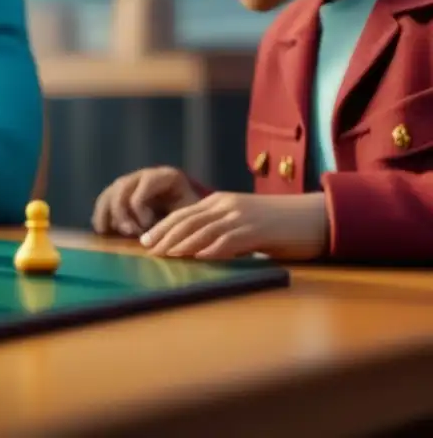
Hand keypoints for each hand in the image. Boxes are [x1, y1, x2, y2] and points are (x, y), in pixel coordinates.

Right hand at [92, 166, 202, 236]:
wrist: (189, 219)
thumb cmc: (192, 219)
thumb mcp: (189, 219)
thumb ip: (173, 222)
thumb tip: (150, 237)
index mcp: (166, 177)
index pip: (147, 181)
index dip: (140, 203)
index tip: (146, 224)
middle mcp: (144, 176)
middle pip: (123, 185)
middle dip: (122, 210)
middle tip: (129, 232)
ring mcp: (130, 184)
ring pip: (110, 192)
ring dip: (108, 214)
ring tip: (111, 234)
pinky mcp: (120, 196)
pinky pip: (104, 202)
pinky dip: (101, 216)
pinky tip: (103, 232)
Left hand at [139, 192, 328, 260]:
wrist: (315, 217)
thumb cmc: (279, 226)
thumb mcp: (244, 224)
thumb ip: (221, 232)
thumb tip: (198, 252)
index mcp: (221, 202)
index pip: (184, 213)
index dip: (163, 227)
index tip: (145, 241)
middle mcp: (227, 205)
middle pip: (188, 219)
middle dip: (165, 236)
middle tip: (148, 251)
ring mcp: (242, 217)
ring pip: (204, 229)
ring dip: (182, 243)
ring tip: (166, 255)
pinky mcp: (258, 230)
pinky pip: (230, 239)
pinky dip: (213, 249)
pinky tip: (199, 257)